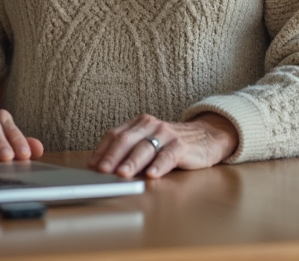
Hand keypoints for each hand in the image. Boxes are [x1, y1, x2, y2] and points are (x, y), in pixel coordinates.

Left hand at [88, 112, 237, 178]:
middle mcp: (151, 125)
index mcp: (139, 123)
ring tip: (122, 174)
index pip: (115, 134)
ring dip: (132, 162)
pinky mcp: (182, 146)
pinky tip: (152, 175)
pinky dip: (159, 165)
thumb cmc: (171, 143)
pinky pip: (168, 155)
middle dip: (112, 157)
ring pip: (145, 148)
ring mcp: (166, 134)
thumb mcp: (148, 142)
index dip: (102, 150)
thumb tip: (103, 168)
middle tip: (102, 171)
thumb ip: (129, 150)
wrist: (206, 136)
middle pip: (126, 140)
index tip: (92, 165)